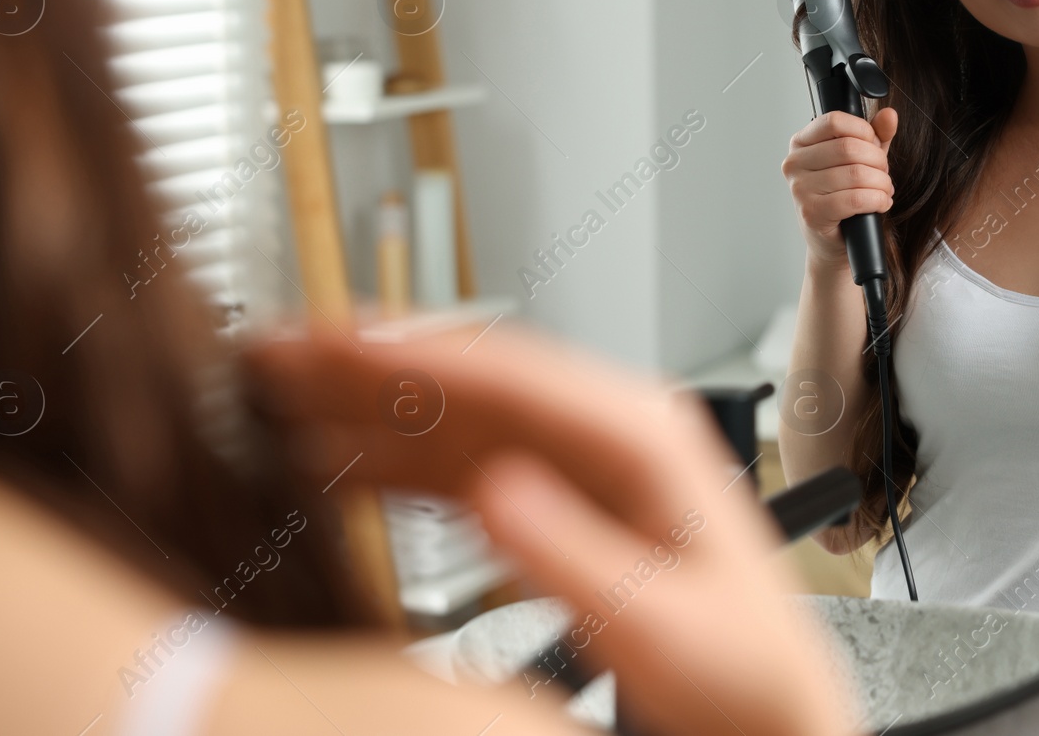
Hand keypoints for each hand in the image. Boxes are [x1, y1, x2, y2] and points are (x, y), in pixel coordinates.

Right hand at [246, 322, 855, 735]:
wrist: (761, 704)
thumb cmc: (738, 666)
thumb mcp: (660, 624)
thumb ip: (575, 557)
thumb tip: (496, 492)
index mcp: (639, 437)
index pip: (513, 374)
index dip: (420, 352)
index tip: (342, 340)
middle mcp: (598, 432)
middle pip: (466, 380)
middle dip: (368, 363)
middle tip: (280, 350)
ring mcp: (566, 462)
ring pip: (446, 418)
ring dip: (362, 406)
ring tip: (277, 395)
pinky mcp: (543, 499)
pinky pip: (450, 468)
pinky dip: (386, 462)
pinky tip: (329, 463)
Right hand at [781, 107, 897, 272]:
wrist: (832, 240)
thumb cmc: (842, 196)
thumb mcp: (860, 160)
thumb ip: (875, 135)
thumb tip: (889, 115)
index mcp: (801, 143)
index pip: (834, 121)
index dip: (864, 131)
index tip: (874, 145)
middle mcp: (794, 164)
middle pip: (848, 148)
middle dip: (878, 161)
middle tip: (883, 173)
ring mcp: (800, 189)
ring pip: (856, 174)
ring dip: (881, 183)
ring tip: (884, 190)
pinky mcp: (812, 213)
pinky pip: (855, 199)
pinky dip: (877, 200)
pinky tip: (880, 203)